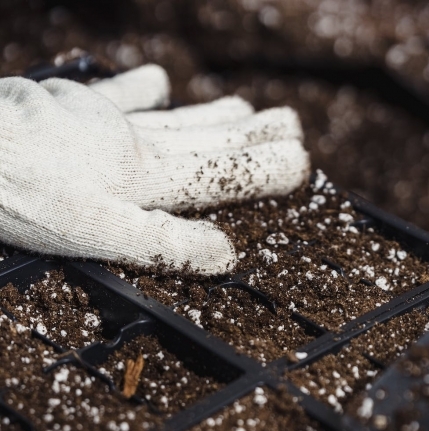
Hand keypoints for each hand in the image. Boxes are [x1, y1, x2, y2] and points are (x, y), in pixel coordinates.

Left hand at [0, 64, 308, 272]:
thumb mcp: (101, 235)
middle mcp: (137, 145)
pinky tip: (160, 80)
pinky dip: (143, 88)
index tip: (303, 163)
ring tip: (248, 108)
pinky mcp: (72, 107)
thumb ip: (168, 244)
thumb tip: (226, 255)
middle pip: (209, 138)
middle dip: (254, 134)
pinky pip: (118, 94)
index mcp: (149, 179)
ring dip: (215, 114)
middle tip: (292, 124)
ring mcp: (106, 121)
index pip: (223, 174)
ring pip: (177, 119)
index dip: (264, 170)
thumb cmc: (26, 196)